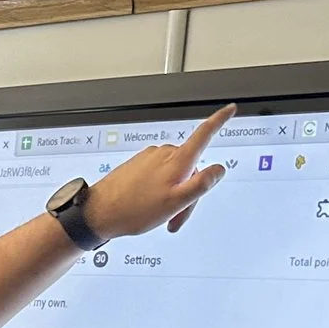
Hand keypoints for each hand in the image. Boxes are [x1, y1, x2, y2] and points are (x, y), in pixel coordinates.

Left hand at [84, 104, 235, 240]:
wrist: (98, 213)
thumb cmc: (134, 209)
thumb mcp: (175, 202)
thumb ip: (201, 184)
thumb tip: (219, 169)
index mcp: (176, 160)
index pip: (204, 134)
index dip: (220, 121)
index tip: (230, 109)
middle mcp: (163, 153)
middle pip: (190, 167)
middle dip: (189, 193)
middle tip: (176, 218)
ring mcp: (149, 158)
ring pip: (174, 175)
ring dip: (173, 196)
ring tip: (160, 216)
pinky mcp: (138, 164)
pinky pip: (158, 176)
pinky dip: (160, 192)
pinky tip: (149, 207)